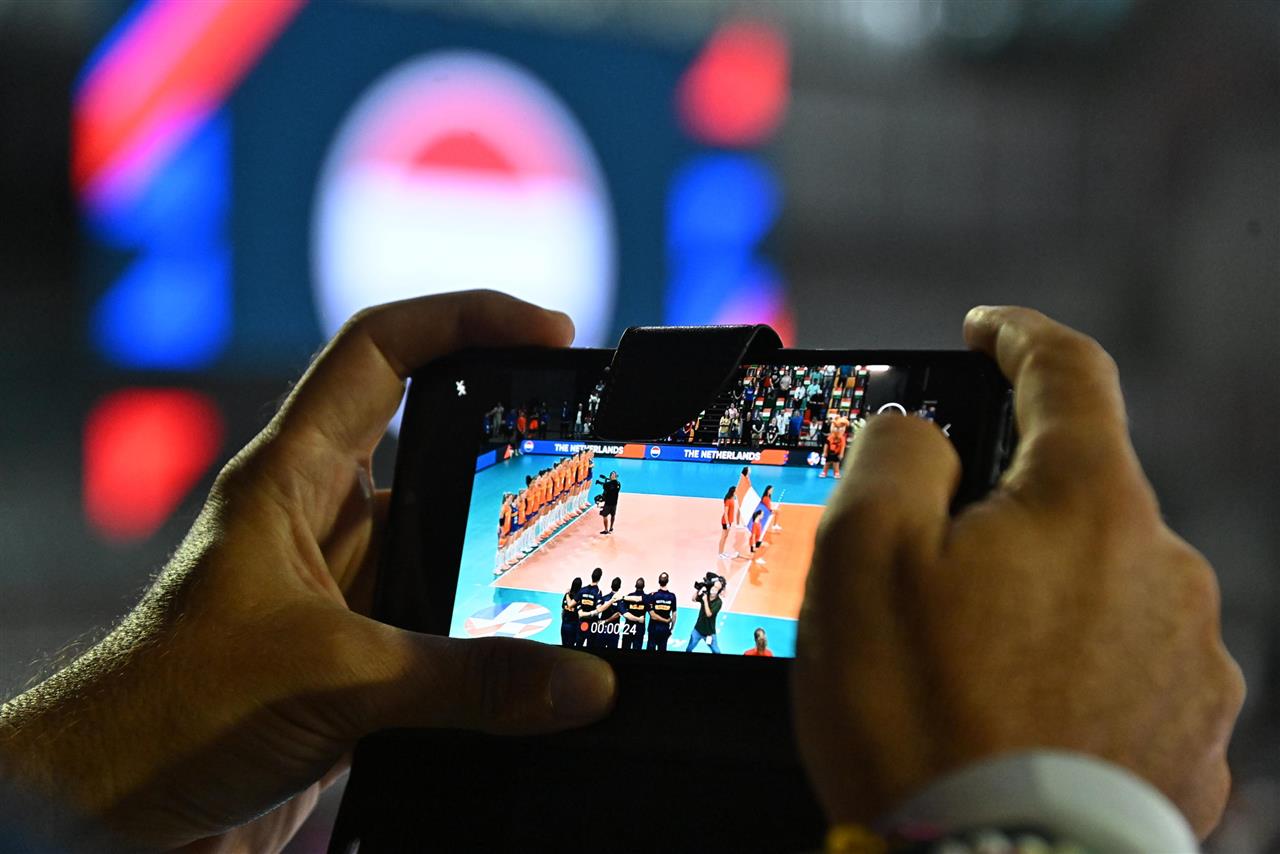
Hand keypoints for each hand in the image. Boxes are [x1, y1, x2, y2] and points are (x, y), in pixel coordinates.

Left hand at [0, 291, 616, 849]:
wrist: (114, 810)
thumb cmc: (169, 712)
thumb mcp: (333, 679)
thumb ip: (467, 681)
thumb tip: (582, 684)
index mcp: (290, 476)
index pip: (380, 350)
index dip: (464, 317)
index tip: (548, 330)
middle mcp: (318, 517)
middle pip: (428, 435)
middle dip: (509, 431)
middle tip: (590, 434)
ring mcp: (341, 586)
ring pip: (443, 535)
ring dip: (506, 540)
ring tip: (589, 542)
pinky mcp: (356, 652)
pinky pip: (444, 617)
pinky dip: (494, 623)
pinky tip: (544, 641)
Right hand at [791, 307, 1242, 838]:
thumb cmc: (919, 719)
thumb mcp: (860, 556)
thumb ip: (895, 455)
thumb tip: (918, 431)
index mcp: (1088, 505)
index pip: (1069, 370)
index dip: (1019, 336)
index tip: (986, 331)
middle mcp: (1164, 570)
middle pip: (1079, 494)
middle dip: (1007, 509)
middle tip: (926, 572)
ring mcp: (1190, 660)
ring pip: (1101, 585)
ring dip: (1038, 597)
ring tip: (963, 668)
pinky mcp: (1193, 738)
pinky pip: (1123, 668)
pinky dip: (1069, 670)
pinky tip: (1012, 715)